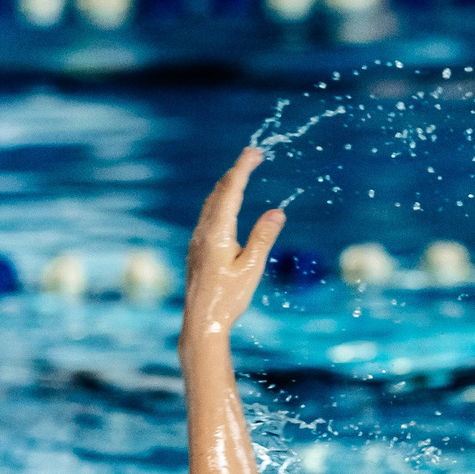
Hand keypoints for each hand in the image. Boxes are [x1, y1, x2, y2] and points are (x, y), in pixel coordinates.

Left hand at [180, 147, 283, 357]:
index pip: (232, 190)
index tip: (254, 151)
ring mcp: (197, 239)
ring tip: (241, 175)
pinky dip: (220, 201)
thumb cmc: (228, 298)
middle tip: (253, 156)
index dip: (243, 168)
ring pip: (211, 203)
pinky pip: (208, 215)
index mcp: (218, 231)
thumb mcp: (251, 268)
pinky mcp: (197, 249)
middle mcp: (204, 231)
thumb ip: (264, 237)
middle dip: (236, 172)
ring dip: (227, 185)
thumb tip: (277, 211)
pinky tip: (225, 206)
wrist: (201, 321)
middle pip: (219, 192)